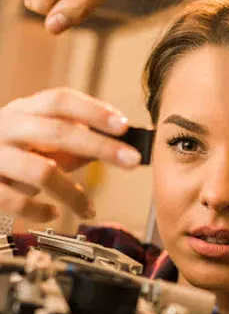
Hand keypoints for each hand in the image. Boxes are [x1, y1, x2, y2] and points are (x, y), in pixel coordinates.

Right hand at [0, 87, 141, 221]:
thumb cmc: (8, 153)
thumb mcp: (36, 140)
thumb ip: (70, 142)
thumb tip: (114, 145)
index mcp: (23, 110)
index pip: (61, 100)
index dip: (94, 111)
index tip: (123, 125)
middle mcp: (7, 127)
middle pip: (60, 132)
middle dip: (101, 147)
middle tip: (132, 161)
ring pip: (42, 172)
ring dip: (73, 194)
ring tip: (88, 209)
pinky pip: (18, 201)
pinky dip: (41, 210)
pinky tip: (52, 214)